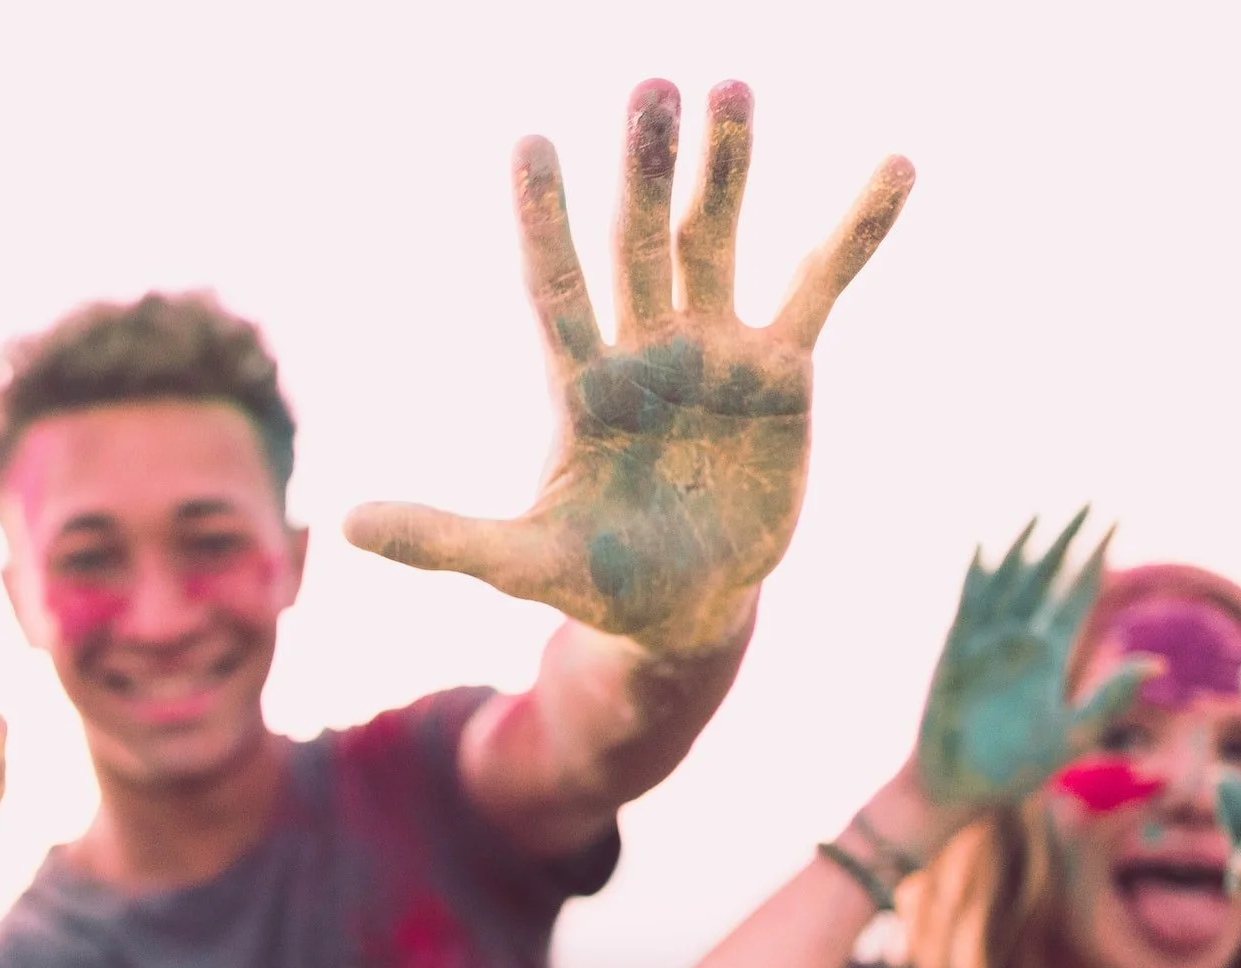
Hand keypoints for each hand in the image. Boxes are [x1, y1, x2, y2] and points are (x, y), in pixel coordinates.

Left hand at [346, 80, 915, 653]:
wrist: (684, 609)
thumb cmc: (596, 580)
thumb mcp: (519, 564)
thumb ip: (444, 539)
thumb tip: (345, 525)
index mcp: (580, 384)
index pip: (554, 285)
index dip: (543, 219)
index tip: (528, 143)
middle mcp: (644, 349)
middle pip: (639, 243)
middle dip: (643, 170)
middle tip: (648, 89)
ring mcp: (714, 352)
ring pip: (718, 240)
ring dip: (727, 168)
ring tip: (732, 86)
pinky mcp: (781, 371)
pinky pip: (822, 285)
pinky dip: (856, 230)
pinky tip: (895, 166)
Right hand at [914, 510, 1147, 818]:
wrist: (959, 788)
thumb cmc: (1012, 770)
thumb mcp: (1071, 734)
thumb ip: (1109, 698)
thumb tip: (1158, 664)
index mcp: (1050, 659)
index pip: (1077, 596)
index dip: (1095, 561)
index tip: (1116, 524)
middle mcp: (1019, 643)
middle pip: (1046, 579)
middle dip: (1067, 542)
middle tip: (1091, 503)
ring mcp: (986, 646)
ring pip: (1008, 586)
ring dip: (1024, 551)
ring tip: (1041, 516)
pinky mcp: (955, 656)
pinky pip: (967, 610)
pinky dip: (975, 581)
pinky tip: (983, 550)